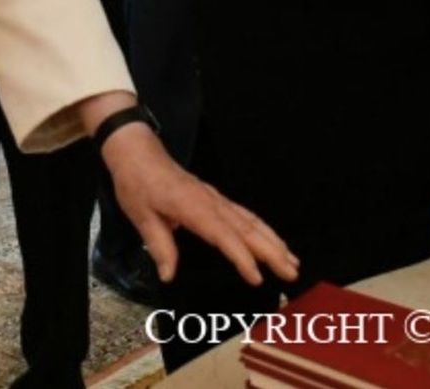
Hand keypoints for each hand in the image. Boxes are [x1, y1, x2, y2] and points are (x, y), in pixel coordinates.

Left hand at [100, 121, 298, 285]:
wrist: (137, 152)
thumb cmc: (137, 183)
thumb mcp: (141, 216)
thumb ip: (159, 246)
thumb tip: (169, 276)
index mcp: (192, 207)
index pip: (223, 235)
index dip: (241, 257)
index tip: (256, 277)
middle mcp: (210, 202)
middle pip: (247, 228)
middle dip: (272, 251)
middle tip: (292, 273)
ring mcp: (215, 198)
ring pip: (251, 221)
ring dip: (273, 241)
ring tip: (292, 261)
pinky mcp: (215, 198)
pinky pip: (244, 215)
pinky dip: (262, 229)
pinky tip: (272, 241)